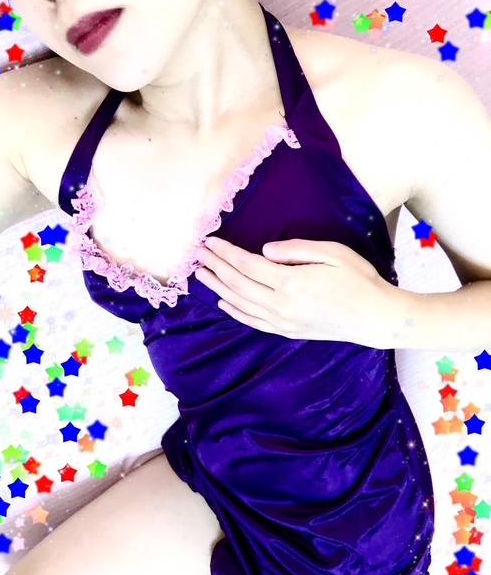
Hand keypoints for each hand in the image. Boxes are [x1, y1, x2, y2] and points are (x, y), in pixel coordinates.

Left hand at [194, 236, 396, 347]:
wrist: (375, 318)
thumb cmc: (358, 279)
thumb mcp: (332, 253)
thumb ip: (295, 249)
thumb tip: (264, 250)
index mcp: (290, 282)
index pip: (247, 265)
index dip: (226, 253)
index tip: (210, 242)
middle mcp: (280, 305)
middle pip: (237, 285)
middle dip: (215, 268)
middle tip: (198, 255)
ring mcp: (282, 322)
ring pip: (240, 304)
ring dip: (218, 289)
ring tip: (201, 276)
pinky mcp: (287, 332)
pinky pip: (252, 322)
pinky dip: (234, 312)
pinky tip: (223, 303)